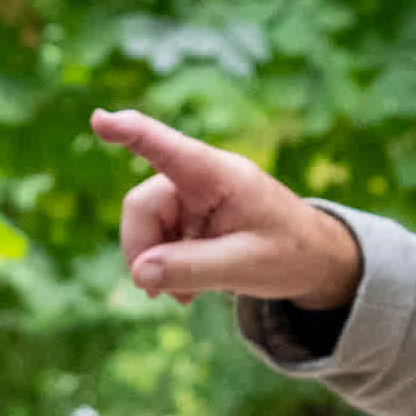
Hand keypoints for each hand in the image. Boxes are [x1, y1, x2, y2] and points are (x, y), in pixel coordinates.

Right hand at [95, 109, 363, 309]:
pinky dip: (164, 267)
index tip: (99, 119)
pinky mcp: (191, 219)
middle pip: (143, 205)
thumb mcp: (247, 266)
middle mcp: (201, 179)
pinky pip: (157, 240)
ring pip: (146, 226)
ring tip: (183, 295)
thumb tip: (139, 273)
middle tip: (156, 291)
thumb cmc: (291, 253)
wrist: (316, 261)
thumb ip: (192, 268)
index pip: (168, 149)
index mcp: (220, 176)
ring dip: (155, 264)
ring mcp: (193, 199)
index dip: (131, 133)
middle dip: (142, 249)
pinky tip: (186, 291)